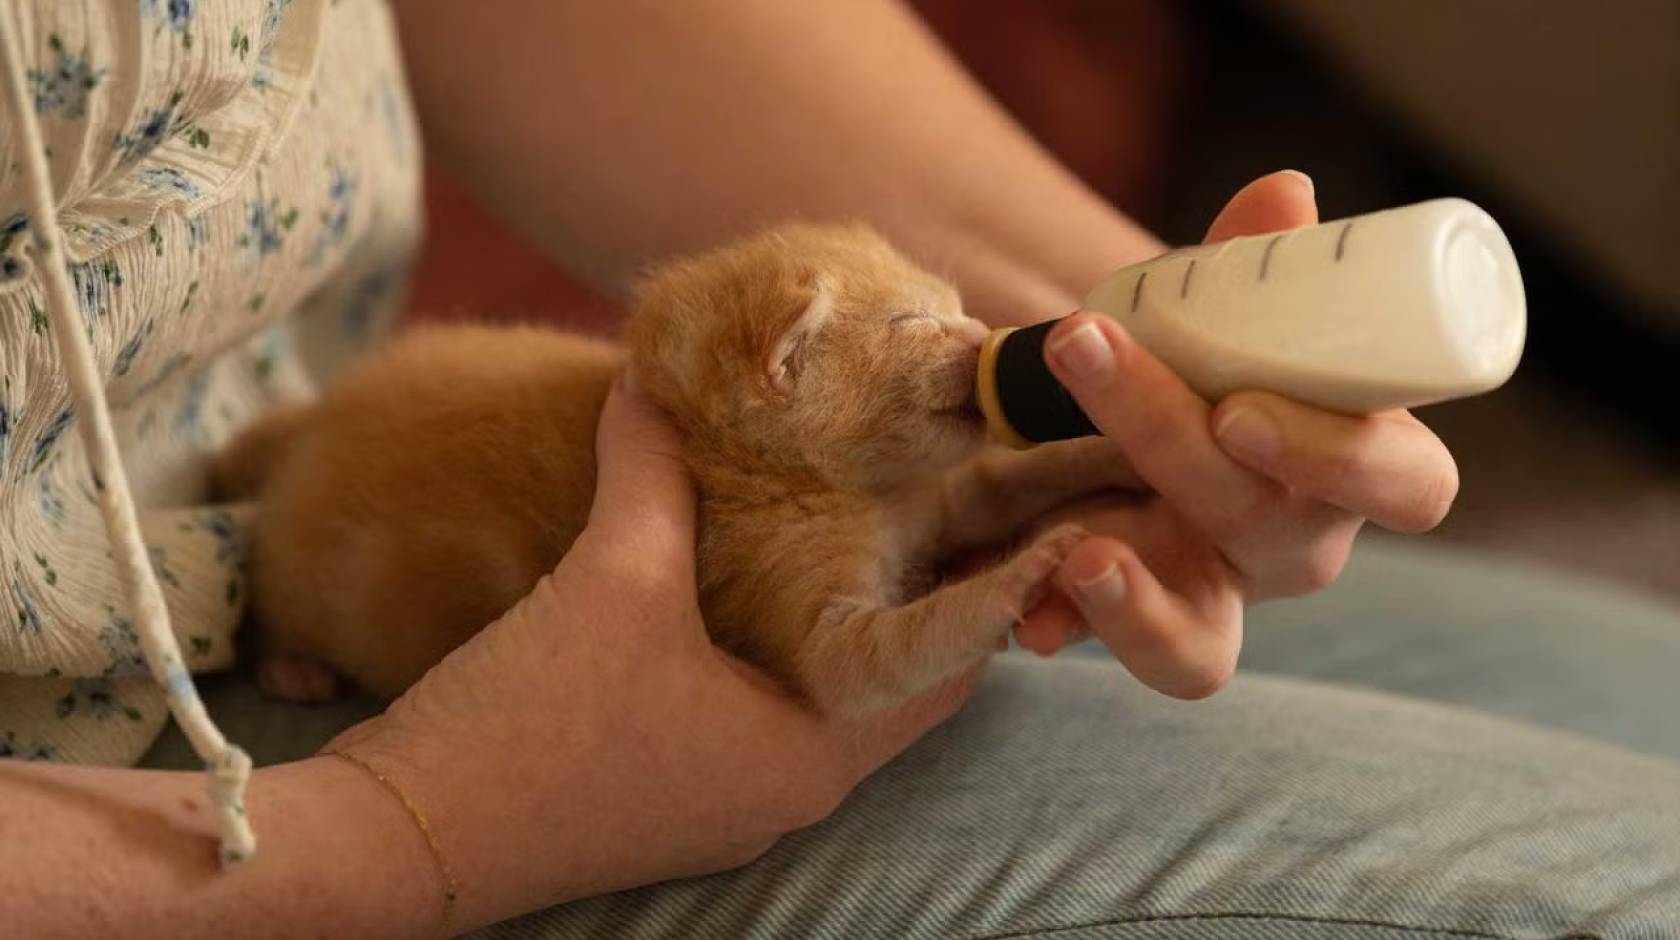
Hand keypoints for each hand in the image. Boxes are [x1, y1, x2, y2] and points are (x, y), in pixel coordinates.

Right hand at [326, 376, 973, 929]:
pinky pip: (753, 711)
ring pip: (817, 698)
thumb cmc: (530, 722)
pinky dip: (767, 650)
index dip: (983, 587)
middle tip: (927, 499)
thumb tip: (655, 384)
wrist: (402, 835)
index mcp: (809, 755)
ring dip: (835, 623)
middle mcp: (785, 790)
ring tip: (852, 524)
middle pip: (889, 686)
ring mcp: (725, 801)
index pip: (946, 671)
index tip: (998, 512)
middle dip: (912, 598)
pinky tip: (742, 580)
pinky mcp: (670, 794)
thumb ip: (652, 474)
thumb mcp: (611, 579)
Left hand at [1014, 170, 1459, 697]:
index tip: (1240, 409)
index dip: (1342, 458)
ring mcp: (1217, 597)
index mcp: (1355, 464)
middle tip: (1084, 354)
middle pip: (1269, 525)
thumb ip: (1252, 267)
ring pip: (1206, 650)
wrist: (1132, 422)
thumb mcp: (1228, 316)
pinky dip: (1066, 626)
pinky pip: (1116, 653)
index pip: (1410, 485)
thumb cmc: (1213, 364)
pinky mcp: (1146, 624)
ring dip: (1140, 607)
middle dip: (1168, 440)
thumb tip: (1283, 193)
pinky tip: (1023, 615)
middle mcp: (1297, 542)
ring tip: (1078, 556)